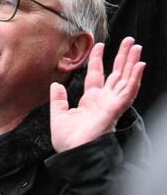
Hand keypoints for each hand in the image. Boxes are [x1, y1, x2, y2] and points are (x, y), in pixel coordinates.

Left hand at [50, 37, 145, 151]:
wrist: (73, 153)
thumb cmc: (68, 141)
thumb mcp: (59, 116)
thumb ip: (58, 100)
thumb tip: (55, 85)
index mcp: (90, 101)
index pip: (96, 75)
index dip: (98, 59)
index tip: (99, 45)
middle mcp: (103, 100)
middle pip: (116, 73)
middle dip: (122, 57)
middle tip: (129, 41)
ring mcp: (111, 104)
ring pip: (125, 79)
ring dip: (132, 63)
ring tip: (137, 47)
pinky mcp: (116, 109)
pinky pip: (129, 91)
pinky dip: (135, 78)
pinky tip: (140, 65)